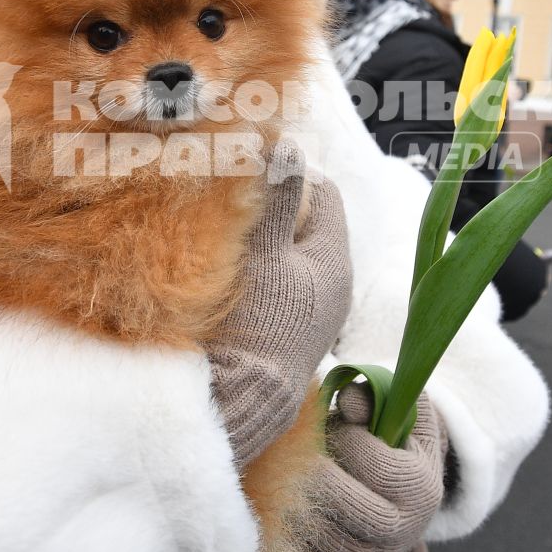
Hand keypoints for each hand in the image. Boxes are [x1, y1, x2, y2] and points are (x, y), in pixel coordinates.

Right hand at [204, 142, 352, 466]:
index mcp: (335, 261)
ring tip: (217, 235)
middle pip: (298, 221)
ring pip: (278, 253)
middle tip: (226, 201)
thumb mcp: (264, 254)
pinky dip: (245, 269)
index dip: (288, 174)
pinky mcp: (279, 332)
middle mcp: (328, 286)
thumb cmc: (255, 329)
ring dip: (250, 239)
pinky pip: (267, 283)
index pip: (324, 193)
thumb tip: (287, 142)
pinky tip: (216, 272)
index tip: (249, 173)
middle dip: (264, 206)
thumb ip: (276, 197)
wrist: (238, 409)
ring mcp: (304, 311)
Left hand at [302, 387, 446, 551]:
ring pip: (332, 541)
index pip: (380, 468)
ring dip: (302, 506)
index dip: (349, 442)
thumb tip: (348, 402)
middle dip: (321, 480)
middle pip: (358, 512)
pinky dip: (294, 536)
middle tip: (298, 455)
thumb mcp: (394, 411)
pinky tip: (285, 506)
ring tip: (289, 477)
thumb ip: (374, 397)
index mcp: (423, 488)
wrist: (392, 490)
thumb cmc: (388, 439)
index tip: (334, 425)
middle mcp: (406, 531)